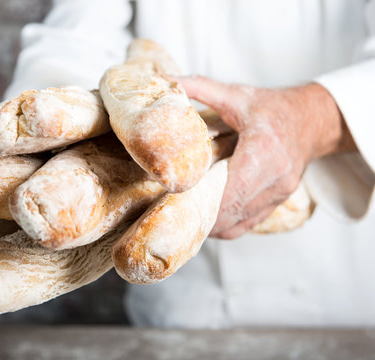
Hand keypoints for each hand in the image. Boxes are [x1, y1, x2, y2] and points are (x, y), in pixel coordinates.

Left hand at [175, 75, 354, 238]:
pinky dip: (224, 226)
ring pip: (238, 223)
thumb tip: (168, 81)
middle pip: (231, 211)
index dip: (203, 202)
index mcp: (264, 149)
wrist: (312, 120)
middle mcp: (276, 176)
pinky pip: (247, 224)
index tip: (175, 201)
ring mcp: (279, 192)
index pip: (232, 189)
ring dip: (210, 224)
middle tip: (171, 212)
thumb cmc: (273, 108)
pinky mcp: (278, 201)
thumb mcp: (238, 95)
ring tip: (184, 217)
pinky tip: (206, 219)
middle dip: (200, 216)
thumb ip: (202, 88)